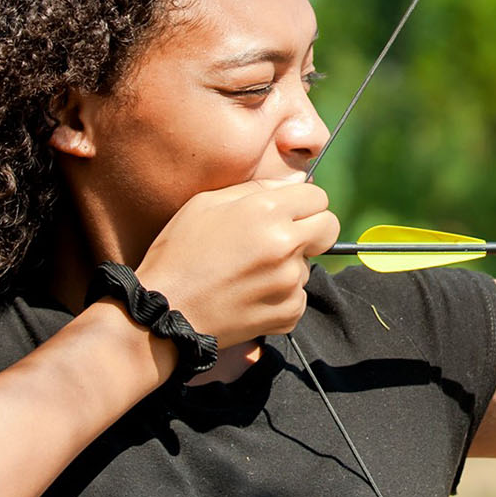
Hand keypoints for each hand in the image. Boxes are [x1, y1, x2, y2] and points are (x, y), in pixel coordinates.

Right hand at [132, 177, 338, 350]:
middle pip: (329, 227)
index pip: (319, 196)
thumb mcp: (206, 203)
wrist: (166, 311)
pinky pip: (299, 295)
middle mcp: (285, 245)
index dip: (304, 202)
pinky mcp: (290, 312)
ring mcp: (290, 282)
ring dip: (290, 264)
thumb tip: (293, 184)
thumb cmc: (179, 253)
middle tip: (283, 237)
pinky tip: (250, 294)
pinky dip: (282, 295)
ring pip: (309, 263)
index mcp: (267, 212)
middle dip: (312, 228)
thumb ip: (256, 189)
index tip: (291, 211)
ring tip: (249, 272)